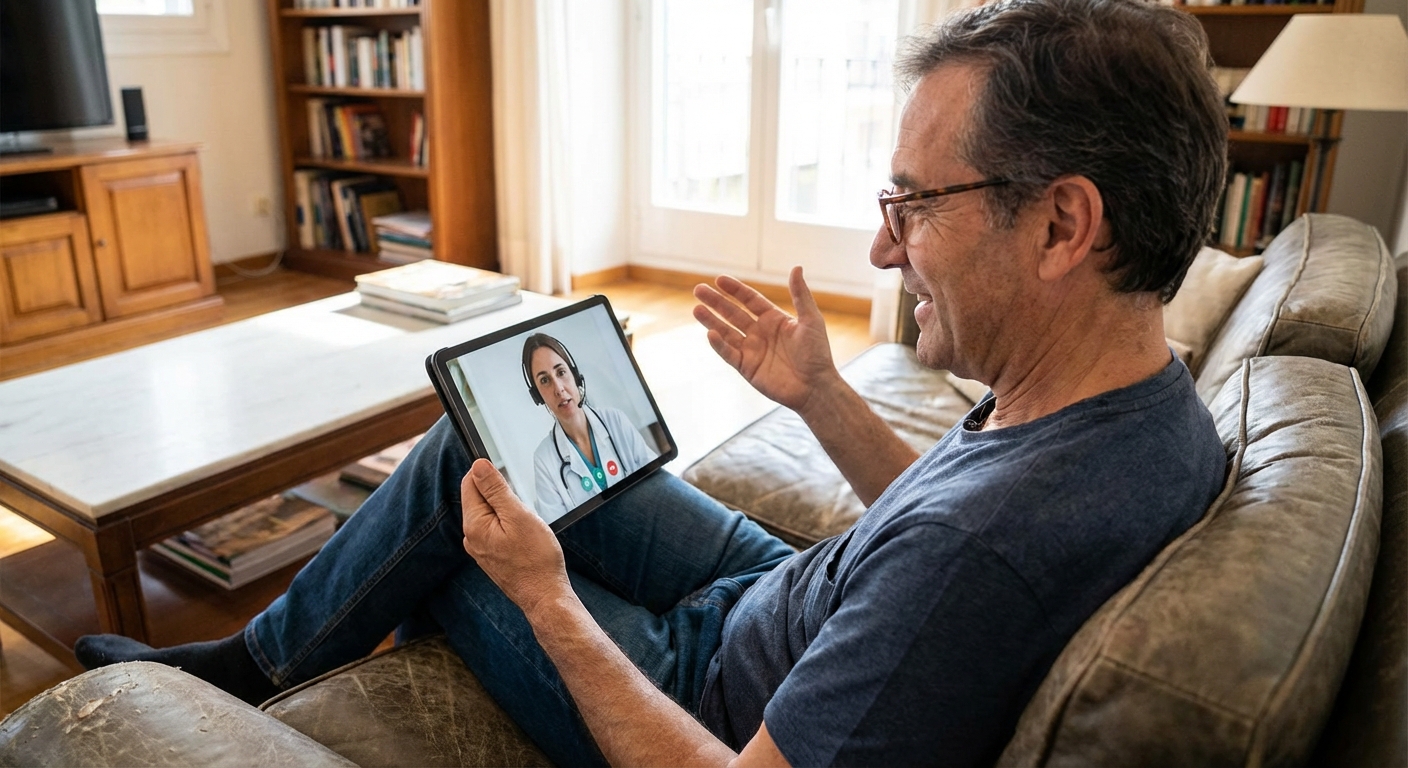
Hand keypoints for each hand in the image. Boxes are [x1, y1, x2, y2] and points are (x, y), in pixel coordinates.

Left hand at [460, 459, 570, 614]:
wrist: (544, 595)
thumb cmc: (536, 558)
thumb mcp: (518, 515)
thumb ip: (495, 489)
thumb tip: (478, 465)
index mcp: (474, 524)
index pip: (470, 483)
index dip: (490, 475)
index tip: (511, 481)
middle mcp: (471, 536)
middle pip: (479, 498)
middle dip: (502, 496)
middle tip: (524, 510)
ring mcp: (479, 548)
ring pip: (490, 514)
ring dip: (508, 512)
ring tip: (526, 527)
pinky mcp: (491, 556)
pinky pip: (496, 530)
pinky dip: (510, 527)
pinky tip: (525, 538)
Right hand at [693, 266, 839, 412]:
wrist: (815, 387)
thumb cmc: (817, 353)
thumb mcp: (810, 320)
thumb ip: (800, 295)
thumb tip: (796, 267)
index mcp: (774, 319)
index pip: (750, 300)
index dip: (735, 290)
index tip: (719, 280)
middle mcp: (760, 333)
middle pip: (733, 313)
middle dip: (716, 302)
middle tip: (698, 289)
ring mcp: (752, 350)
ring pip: (726, 332)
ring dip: (711, 320)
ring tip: (696, 308)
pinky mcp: (747, 367)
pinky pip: (729, 354)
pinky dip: (719, 345)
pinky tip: (710, 333)